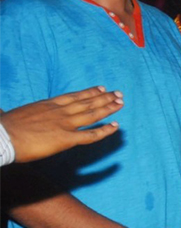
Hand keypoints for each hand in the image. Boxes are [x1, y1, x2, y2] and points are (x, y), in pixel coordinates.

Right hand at [1, 86, 122, 161]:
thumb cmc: (4, 127)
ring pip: (92, 114)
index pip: (74, 96)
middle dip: (104, 97)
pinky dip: (105, 130)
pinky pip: (90, 135)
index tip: (101, 88)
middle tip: (118, 94)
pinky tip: (116, 126)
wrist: (2, 136)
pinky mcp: (66, 139)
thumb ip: (27, 112)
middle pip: (87, 102)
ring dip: (108, 108)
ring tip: (121, 103)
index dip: (89, 92)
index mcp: (48, 104)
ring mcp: (64, 124)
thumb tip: (14, 112)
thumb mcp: (17, 114)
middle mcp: (60, 111)